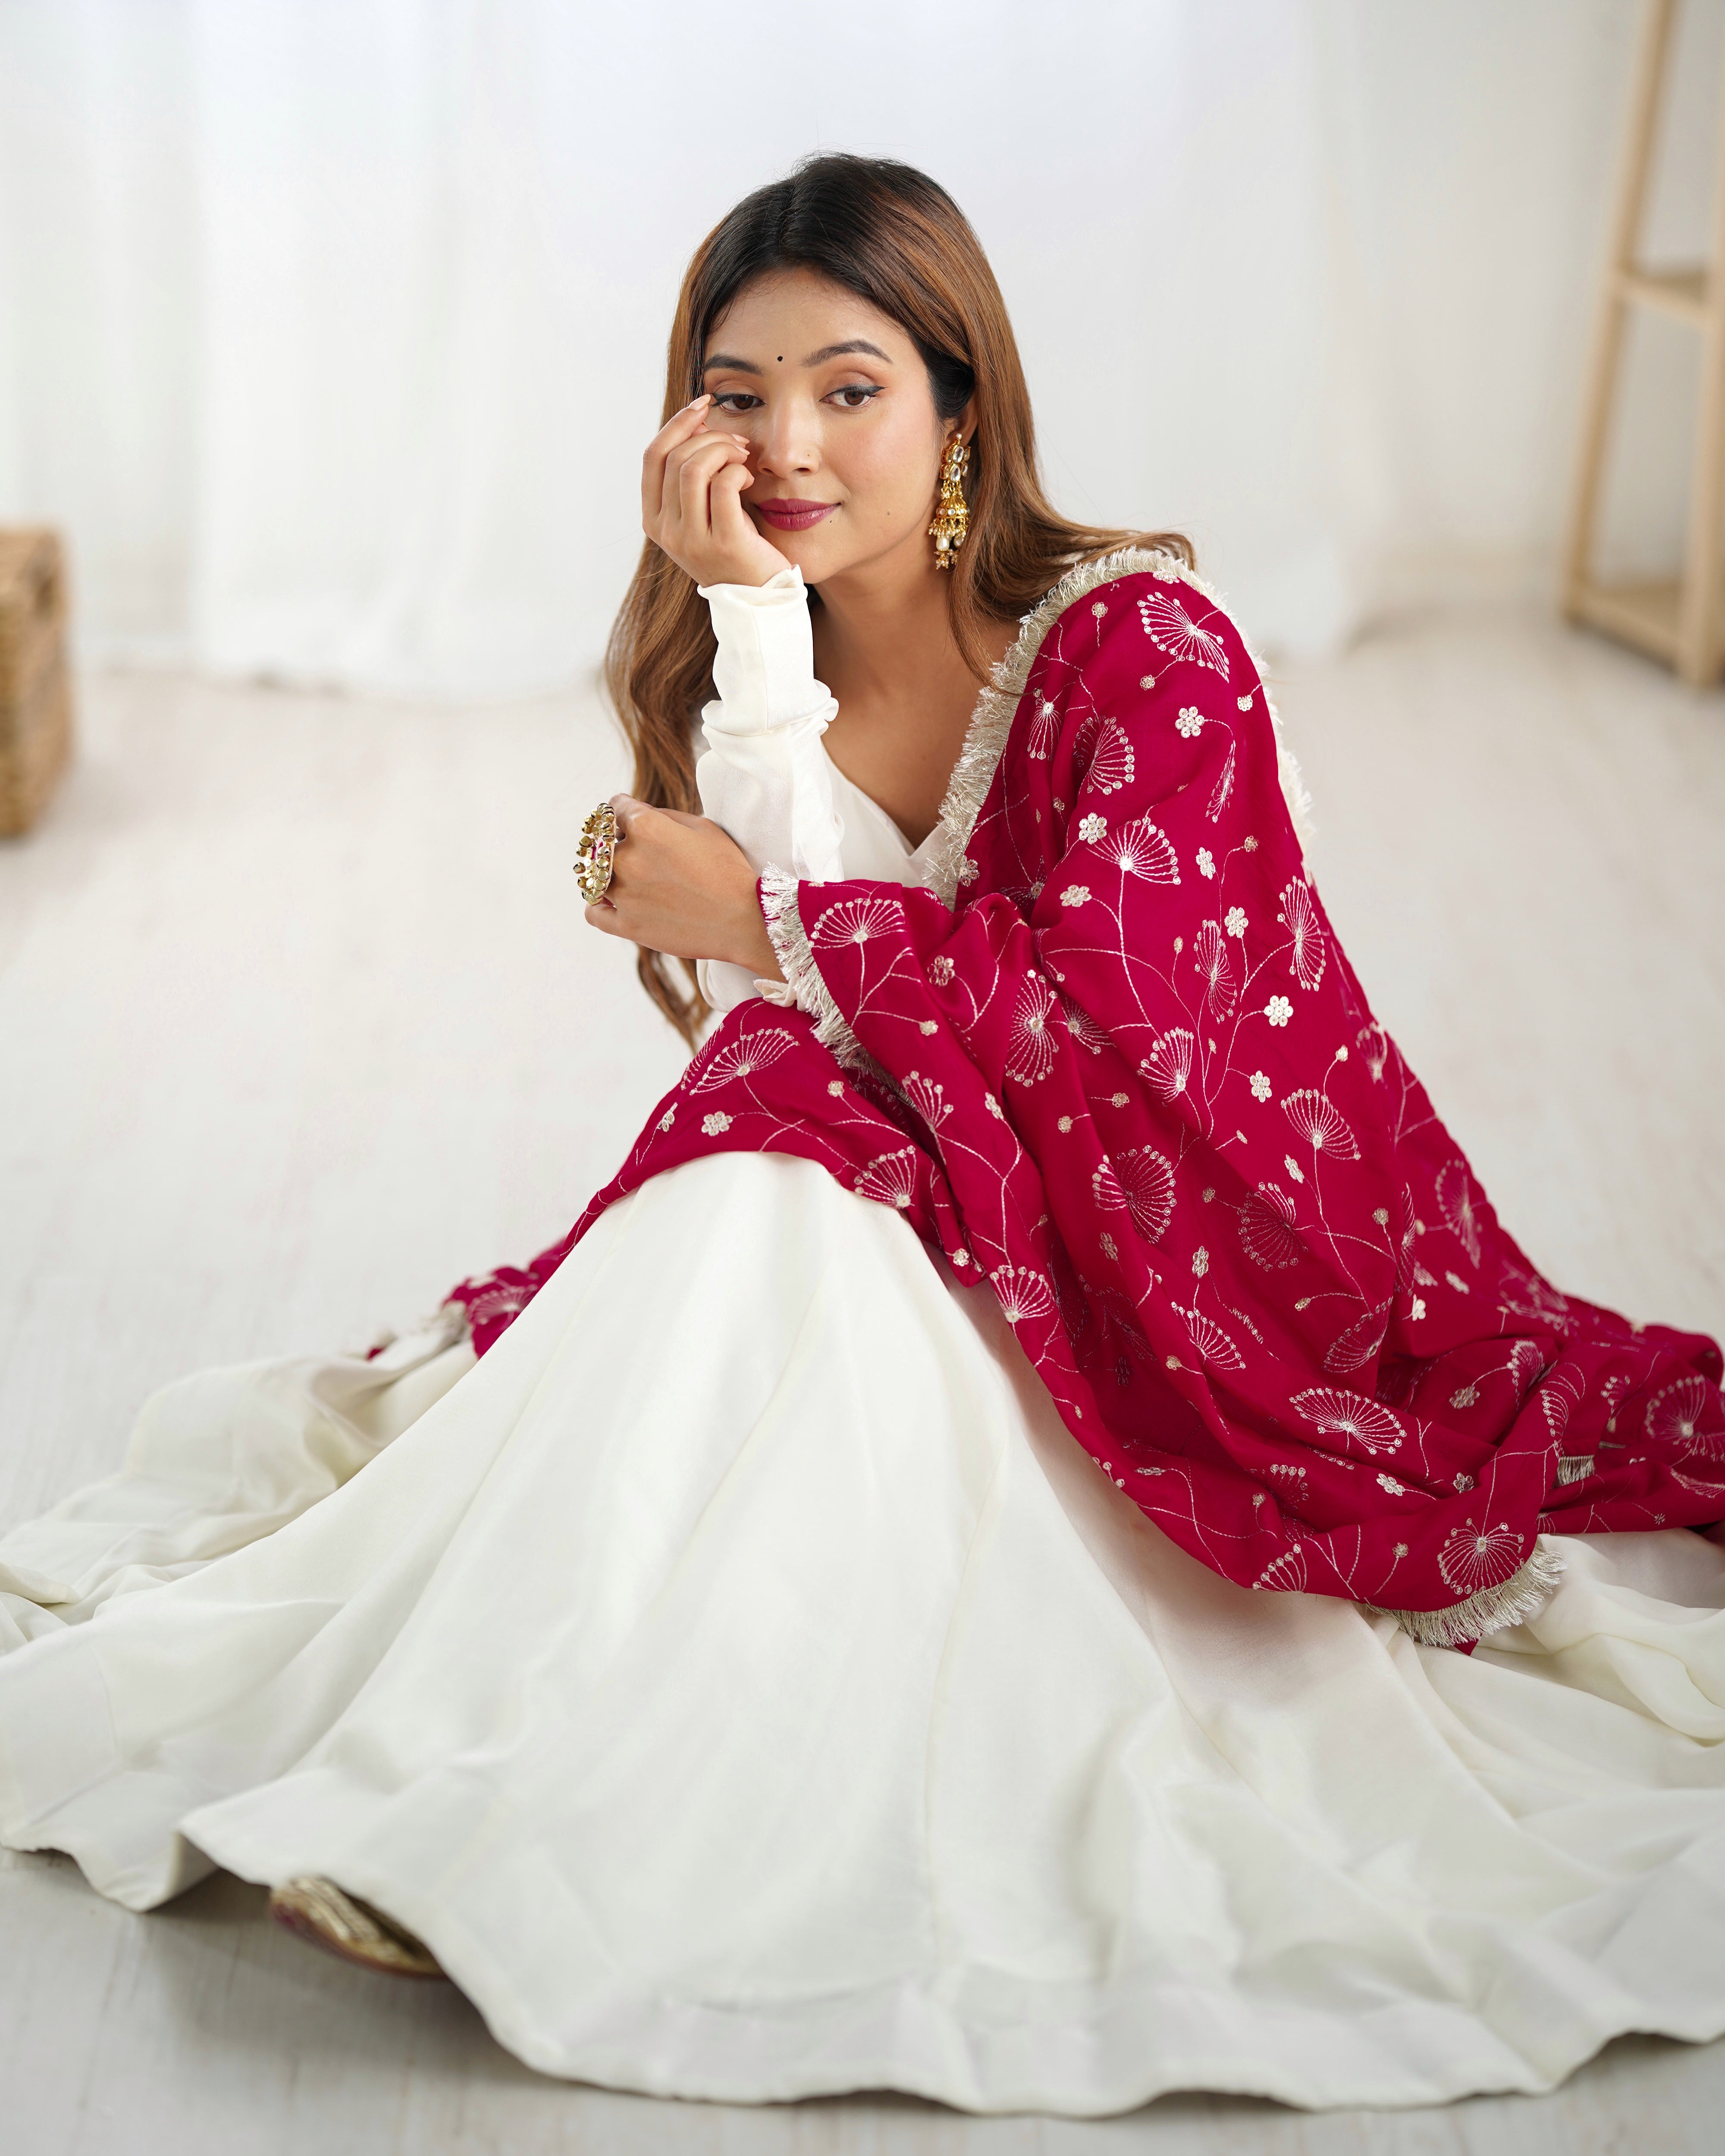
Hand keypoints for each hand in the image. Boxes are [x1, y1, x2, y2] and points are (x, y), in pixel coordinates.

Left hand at [585, 796, 781, 978]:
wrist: (745, 922)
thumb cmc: (730, 871)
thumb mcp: (704, 827)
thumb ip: (665, 816)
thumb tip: (638, 813)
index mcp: (646, 827)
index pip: (615, 807)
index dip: (623, 809)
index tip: (628, 816)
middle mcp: (628, 858)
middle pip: (603, 842)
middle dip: (616, 841)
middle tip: (635, 850)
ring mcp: (624, 894)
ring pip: (594, 877)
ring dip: (606, 873)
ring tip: (624, 877)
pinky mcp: (626, 926)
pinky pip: (594, 913)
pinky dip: (598, 906)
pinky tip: (611, 902)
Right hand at [641, 396, 789, 588]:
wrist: (757, 598)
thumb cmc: (735, 547)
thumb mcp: (703, 513)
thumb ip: (692, 477)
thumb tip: (698, 421)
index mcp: (655, 520)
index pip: (653, 456)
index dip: (677, 423)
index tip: (704, 405)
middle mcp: (667, 531)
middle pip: (675, 457)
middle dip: (709, 435)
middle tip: (738, 441)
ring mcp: (692, 540)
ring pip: (694, 468)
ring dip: (723, 449)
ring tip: (744, 456)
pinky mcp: (724, 543)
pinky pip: (724, 485)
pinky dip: (738, 470)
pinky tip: (749, 478)